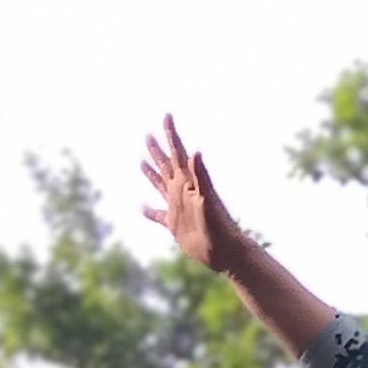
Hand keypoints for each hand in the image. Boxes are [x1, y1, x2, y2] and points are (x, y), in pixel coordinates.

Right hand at [141, 115, 242, 272]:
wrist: (226, 251)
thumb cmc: (220, 226)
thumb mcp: (208, 199)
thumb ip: (202, 176)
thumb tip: (195, 151)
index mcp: (189, 182)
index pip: (177, 153)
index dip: (172, 134)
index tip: (167, 116)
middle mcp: (182, 191)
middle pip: (166, 165)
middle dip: (158, 149)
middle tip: (147, 134)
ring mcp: (178, 206)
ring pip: (160, 185)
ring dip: (151, 172)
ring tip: (142, 160)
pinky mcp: (174, 224)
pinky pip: (157, 215)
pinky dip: (148, 211)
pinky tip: (141, 207)